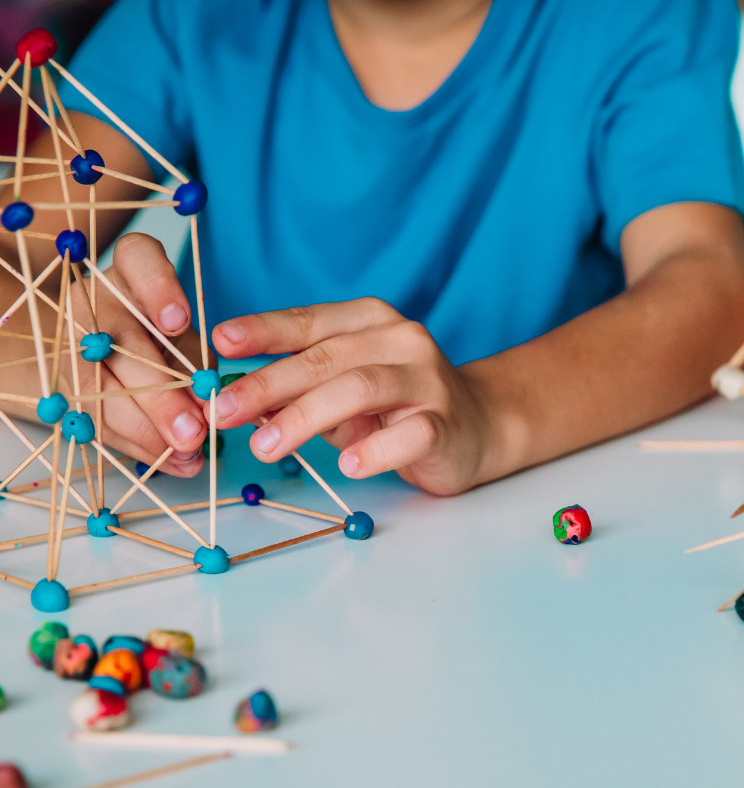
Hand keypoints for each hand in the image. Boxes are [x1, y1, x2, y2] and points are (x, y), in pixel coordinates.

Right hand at [68, 233, 207, 474]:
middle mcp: (95, 301)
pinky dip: (140, 446)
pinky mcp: (62, 384)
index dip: (159, 288)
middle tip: (194, 431)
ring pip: (105, 391)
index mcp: (132, 273)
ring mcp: (71, 342)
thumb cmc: (157, 338)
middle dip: (162, 395)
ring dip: (151, 431)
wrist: (85, 349)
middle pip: (123, 344)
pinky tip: (175, 461)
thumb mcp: (184, 339)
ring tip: (190, 454)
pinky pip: (99, 421)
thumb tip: (211, 411)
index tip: (179, 322)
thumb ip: (198, 365)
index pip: (138, 258)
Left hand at [210, 299, 496, 495]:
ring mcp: (427, 380)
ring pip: (362, 389)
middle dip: (270, 384)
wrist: (479, 427)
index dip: (263, 331)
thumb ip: (299, 389)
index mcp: (371, 322)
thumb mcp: (344, 391)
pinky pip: (410, 433)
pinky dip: (376, 450)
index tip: (220, 344)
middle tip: (226, 411)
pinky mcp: (446, 423)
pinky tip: (349, 466)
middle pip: (328, 358)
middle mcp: (401, 341)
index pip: (310, 322)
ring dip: (307, 417)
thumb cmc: (398, 408)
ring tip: (266, 445)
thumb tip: (237, 399)